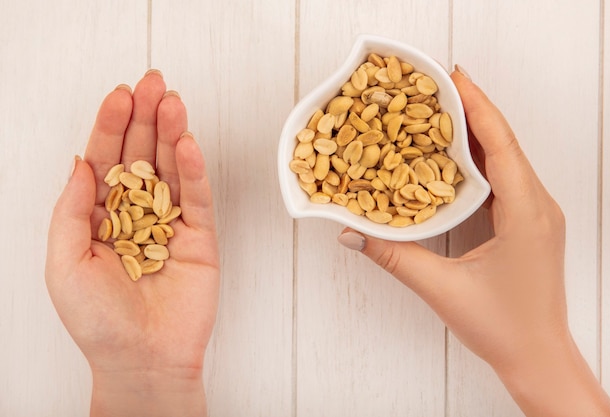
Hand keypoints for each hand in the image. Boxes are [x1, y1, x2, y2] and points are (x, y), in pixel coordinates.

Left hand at [45, 70, 218, 416]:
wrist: (141, 358)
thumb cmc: (98, 320)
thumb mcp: (64, 263)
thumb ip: (72, 210)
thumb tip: (81, 163)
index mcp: (101, 216)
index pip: (106, 161)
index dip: (110, 126)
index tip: (119, 95)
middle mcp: (137, 213)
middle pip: (142, 155)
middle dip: (145, 118)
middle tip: (152, 83)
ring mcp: (171, 223)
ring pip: (173, 169)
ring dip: (172, 134)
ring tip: (172, 101)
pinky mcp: (201, 237)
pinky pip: (198, 198)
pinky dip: (196, 170)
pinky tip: (189, 144)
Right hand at [338, 68, 609, 416]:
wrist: (537, 356)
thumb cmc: (502, 327)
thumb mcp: (440, 288)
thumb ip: (392, 256)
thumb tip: (349, 232)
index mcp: (527, 214)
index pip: (502, 145)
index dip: (477, 106)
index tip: (453, 77)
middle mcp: (539, 206)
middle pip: (506, 143)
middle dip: (473, 110)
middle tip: (437, 86)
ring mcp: (538, 214)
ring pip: (508, 159)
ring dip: (478, 133)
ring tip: (442, 110)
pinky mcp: (530, 224)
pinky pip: (507, 179)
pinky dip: (483, 160)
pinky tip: (457, 154)